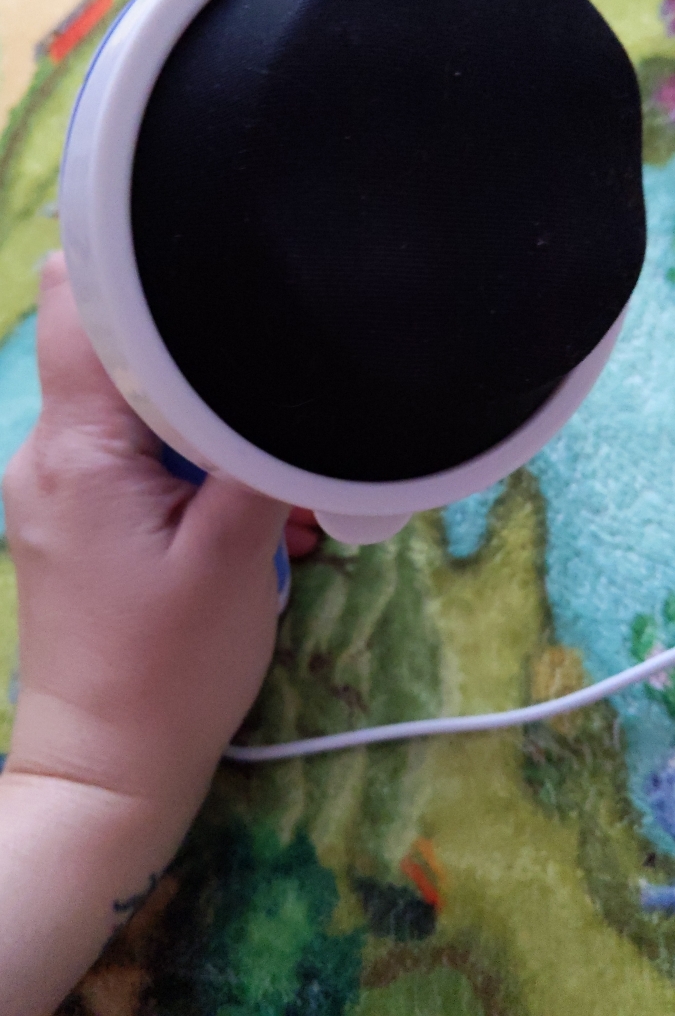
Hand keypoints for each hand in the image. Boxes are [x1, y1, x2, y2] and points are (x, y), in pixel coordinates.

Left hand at [3, 251, 288, 815]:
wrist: (110, 771)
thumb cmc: (170, 668)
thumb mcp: (235, 554)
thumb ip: (255, 452)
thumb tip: (280, 380)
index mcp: (77, 448)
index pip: (77, 304)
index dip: (138, 266)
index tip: (212, 263)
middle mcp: (48, 455)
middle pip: (118, 356)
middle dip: (201, 371)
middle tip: (273, 412)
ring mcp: (55, 491)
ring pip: (133, 414)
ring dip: (204, 432)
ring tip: (265, 488)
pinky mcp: (73, 522)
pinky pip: (130, 462)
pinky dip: (185, 471)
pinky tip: (238, 516)